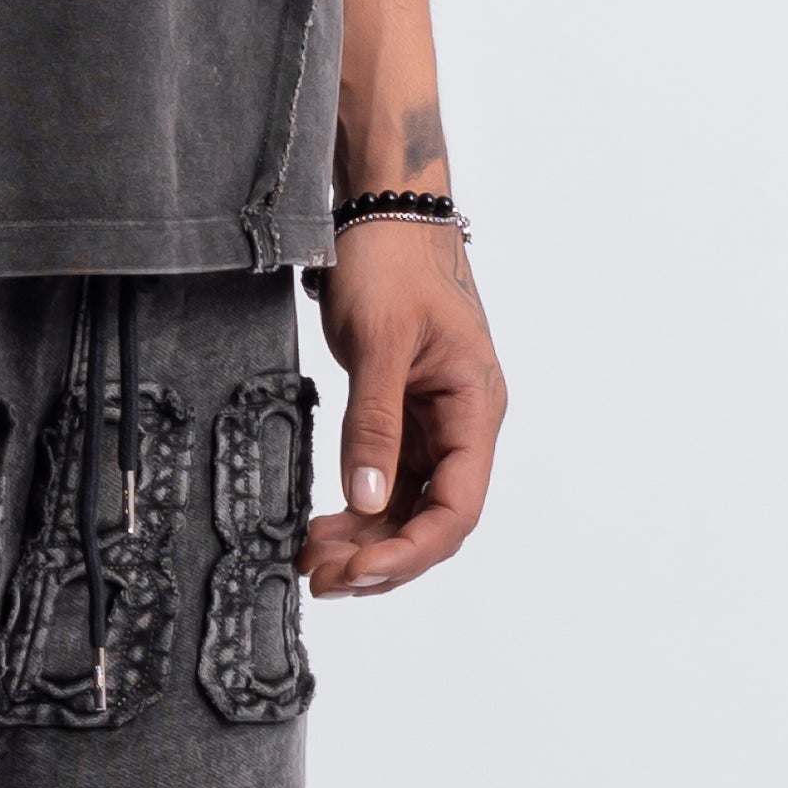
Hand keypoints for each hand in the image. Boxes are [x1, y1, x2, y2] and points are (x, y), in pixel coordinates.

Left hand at [303, 218, 505, 596]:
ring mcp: (433, 423)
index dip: (410, 551)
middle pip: (433, 519)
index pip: (456, 508)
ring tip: (311, 559)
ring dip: (364, 539)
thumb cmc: (393, 260)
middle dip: (381, 556)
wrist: (383, 208)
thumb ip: (374, 422)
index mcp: (475, 409)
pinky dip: (356, 507)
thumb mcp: (378, 341)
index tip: (358, 571)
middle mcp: (462, 424)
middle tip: (322, 579)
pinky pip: (386, 478)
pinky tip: (321, 524)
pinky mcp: (402, 415)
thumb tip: (368, 499)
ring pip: (407, 506)